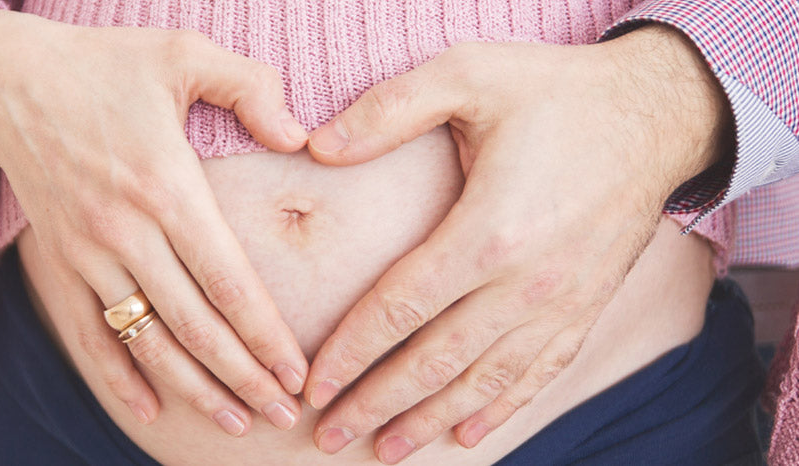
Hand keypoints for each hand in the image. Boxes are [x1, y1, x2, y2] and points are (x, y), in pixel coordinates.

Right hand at [0, 8, 309, 434]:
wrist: (7, 81)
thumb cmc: (104, 65)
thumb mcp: (183, 53)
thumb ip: (251, 87)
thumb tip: (301, 136)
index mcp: (165, 186)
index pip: (227, 282)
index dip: (266, 336)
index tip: (298, 373)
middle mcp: (125, 231)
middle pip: (195, 326)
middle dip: (243, 378)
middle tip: (284, 414)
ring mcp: (87, 253)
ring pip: (147, 340)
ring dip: (194, 389)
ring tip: (236, 423)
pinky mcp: (59, 262)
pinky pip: (88, 333)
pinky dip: (118, 375)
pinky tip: (148, 409)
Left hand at [301, 26, 729, 462]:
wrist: (657, 114)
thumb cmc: (557, 93)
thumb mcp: (470, 75)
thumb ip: (390, 110)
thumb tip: (318, 146)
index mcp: (488, 232)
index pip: (400, 309)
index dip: (351, 353)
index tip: (313, 386)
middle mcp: (526, 284)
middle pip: (435, 362)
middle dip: (377, 404)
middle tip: (330, 436)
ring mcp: (561, 304)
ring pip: (484, 381)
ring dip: (429, 420)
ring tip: (386, 450)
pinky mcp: (586, 309)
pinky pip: (537, 374)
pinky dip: (499, 408)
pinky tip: (467, 434)